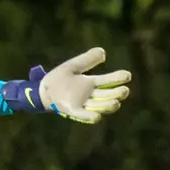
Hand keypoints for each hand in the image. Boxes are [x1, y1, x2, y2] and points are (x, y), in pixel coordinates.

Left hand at [7, 47, 132, 123]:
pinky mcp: (72, 110)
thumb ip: (87, 60)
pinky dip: (90, 116)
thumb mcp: (73, 66)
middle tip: (125, 90)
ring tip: (116, 102)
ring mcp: (82, 104)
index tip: (127, 75)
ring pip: (99, 106)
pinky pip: (83, 115)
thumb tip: (103, 52)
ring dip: (108, 105)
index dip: (117, 79)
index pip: (107, 81)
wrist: (41, 90)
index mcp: (90, 83)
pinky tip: (97, 116)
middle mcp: (89, 95)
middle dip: (117, 94)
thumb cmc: (57, 79)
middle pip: (107, 95)